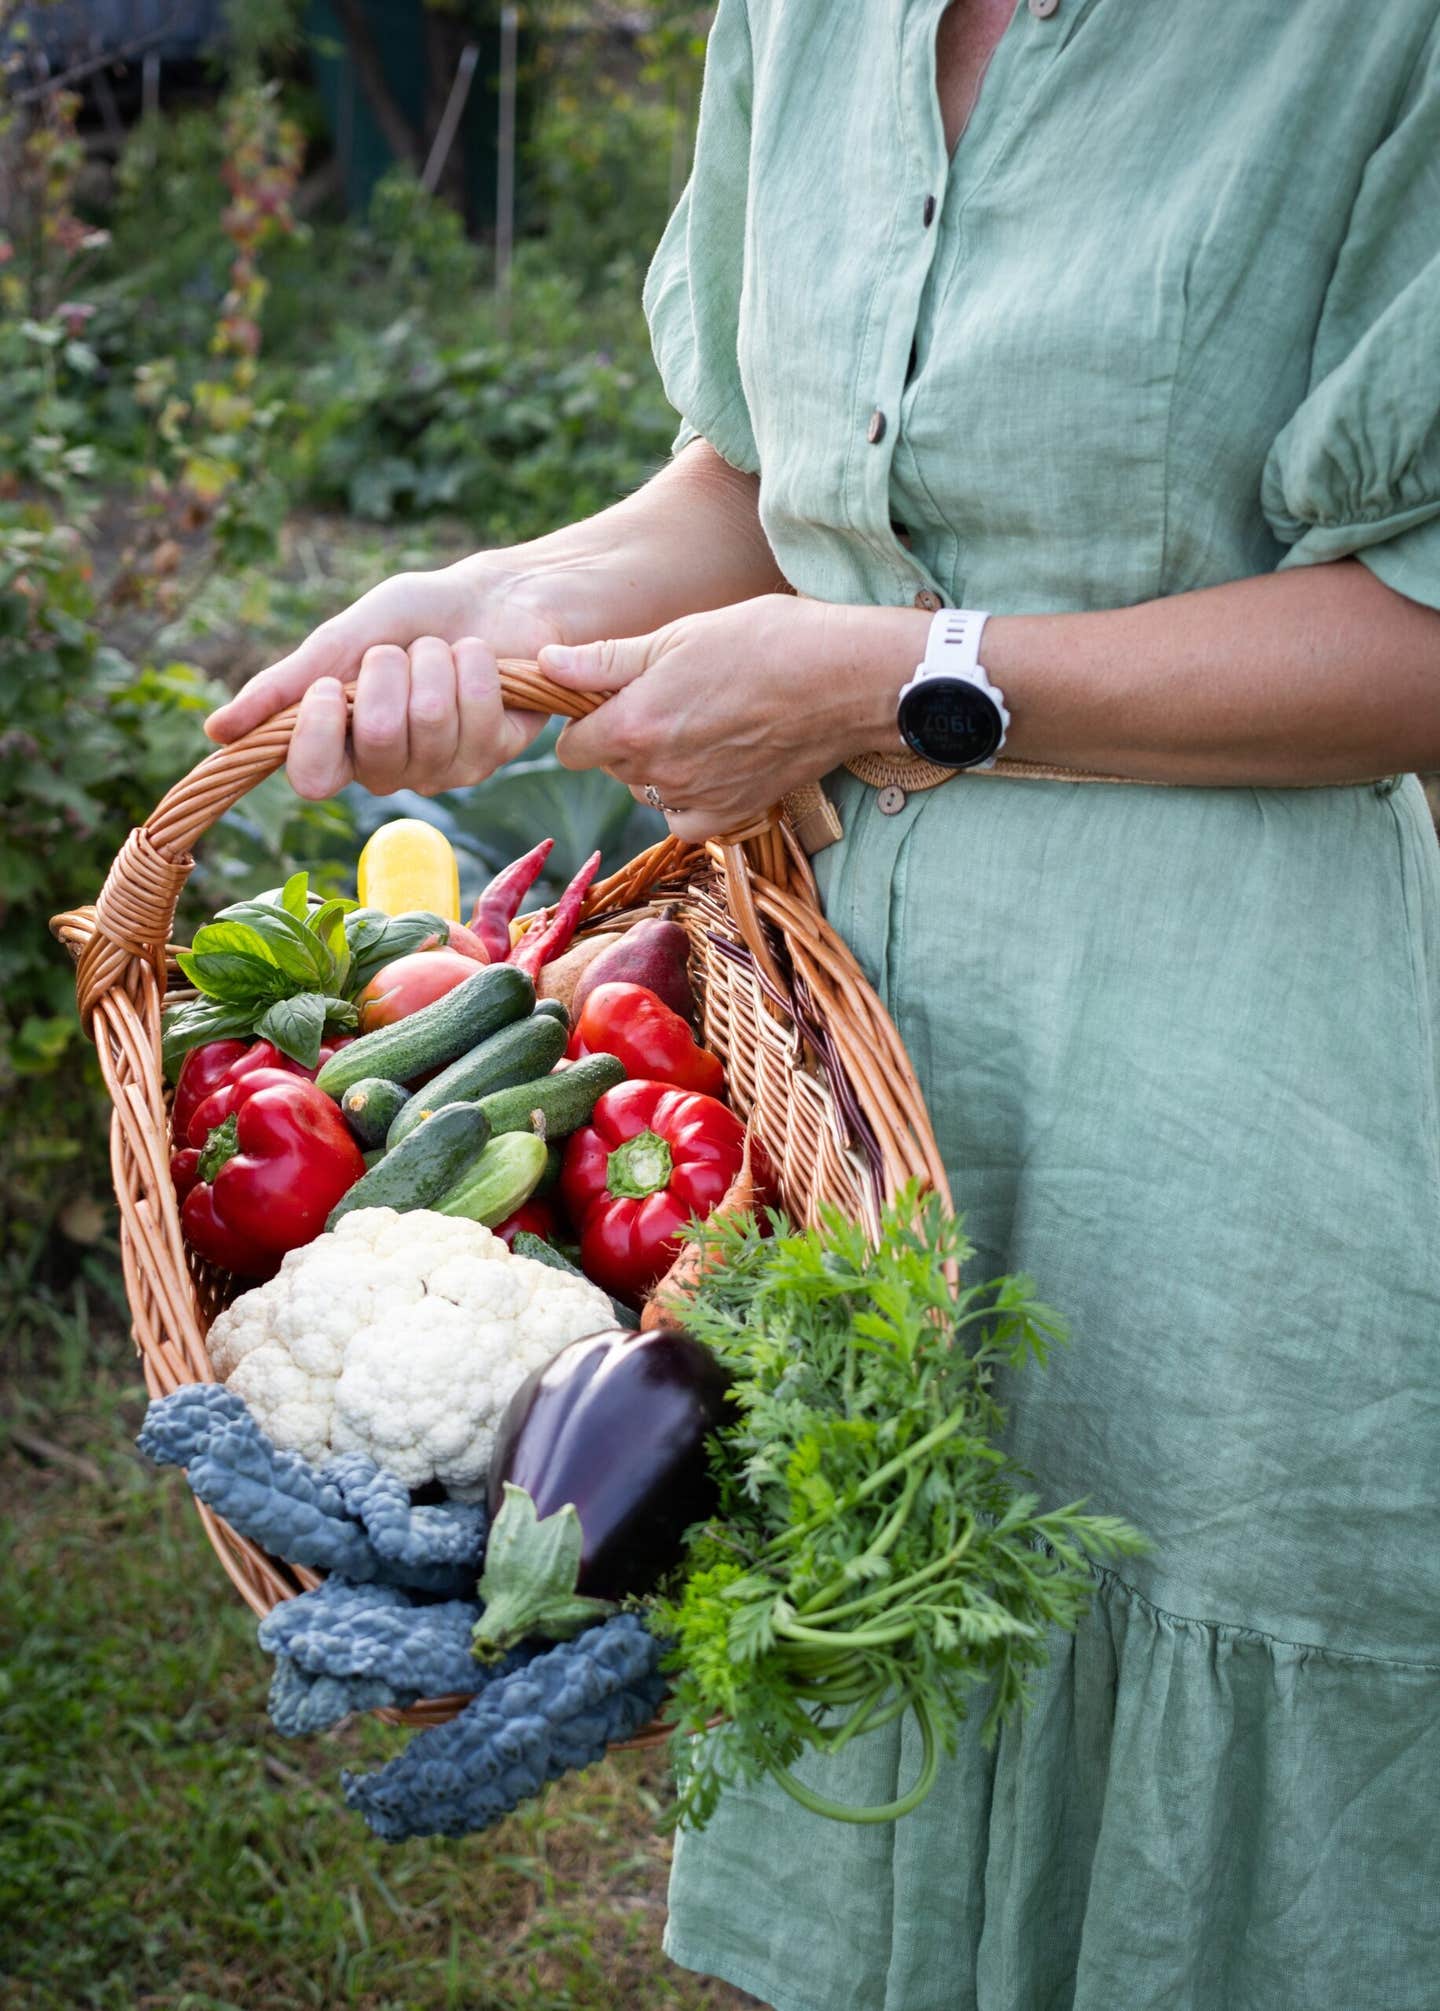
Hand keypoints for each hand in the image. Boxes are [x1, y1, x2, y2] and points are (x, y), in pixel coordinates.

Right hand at [203, 559, 555, 798]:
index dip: (320, 732)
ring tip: (441, 651)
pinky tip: (478, 659)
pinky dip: (475, 666)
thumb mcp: (342, 639)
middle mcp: (390, 769)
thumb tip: (216, 733)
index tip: (331, 685)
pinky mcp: (493, 755)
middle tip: (400, 652)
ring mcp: (444, 768)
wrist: (491, 596)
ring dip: (434, 662)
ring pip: (430, 720)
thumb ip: (286, 685)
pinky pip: (477, 714)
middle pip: (378, 738)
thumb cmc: (412, 617)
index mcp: (343, 746)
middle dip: (388, 670)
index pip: (313, 780)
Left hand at [538, 595, 910, 842]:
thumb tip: (546, 666)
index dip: (584, 722)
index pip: (571, 748)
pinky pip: (686, 818)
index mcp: (634, 725)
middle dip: (625, 739)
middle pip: (612, 768)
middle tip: (669, 699)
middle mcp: (658, 773)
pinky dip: (692, 796)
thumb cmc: (765, 641)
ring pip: (649, 792)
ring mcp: (696, 799)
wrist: (845, 680)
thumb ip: (604, 661)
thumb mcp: (676, 636)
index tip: (609, 700)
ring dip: (661, 767)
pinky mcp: (732, 816)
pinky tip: (718, 760)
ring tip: (703, 723)